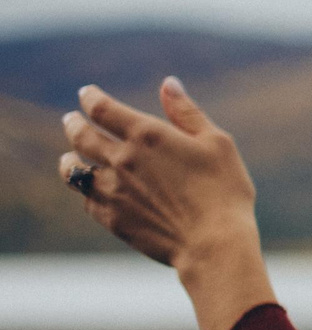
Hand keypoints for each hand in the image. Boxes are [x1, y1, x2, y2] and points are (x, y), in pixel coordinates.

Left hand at [59, 77, 276, 329]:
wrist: (214, 245)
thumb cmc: (224, 191)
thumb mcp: (217, 144)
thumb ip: (187, 113)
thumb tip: (168, 84)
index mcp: (146, 135)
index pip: (102, 108)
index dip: (90, 97)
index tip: (87, 94)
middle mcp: (121, 159)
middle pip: (79, 135)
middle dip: (73, 123)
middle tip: (70, 120)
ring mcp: (112, 190)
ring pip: (73, 169)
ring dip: (69, 159)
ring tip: (70, 157)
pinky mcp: (112, 217)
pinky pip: (87, 200)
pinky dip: (87, 191)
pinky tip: (93, 191)